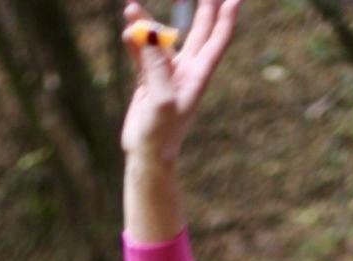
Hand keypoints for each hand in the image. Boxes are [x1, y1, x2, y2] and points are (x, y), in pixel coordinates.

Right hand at [121, 0, 243, 164]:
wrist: (147, 154)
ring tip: (130, 8)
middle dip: (204, 8)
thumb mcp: (160, 99)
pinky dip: (135, 40)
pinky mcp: (149, 78)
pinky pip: (143, 50)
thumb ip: (155, 63)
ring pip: (162, 38)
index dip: (226, 18)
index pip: (216, 41)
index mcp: (198, 76)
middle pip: (199, 31)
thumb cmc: (160, 134)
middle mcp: (186, 71)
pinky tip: (127, 31)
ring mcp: (167, 73)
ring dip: (147, 22)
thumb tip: (149, 30)